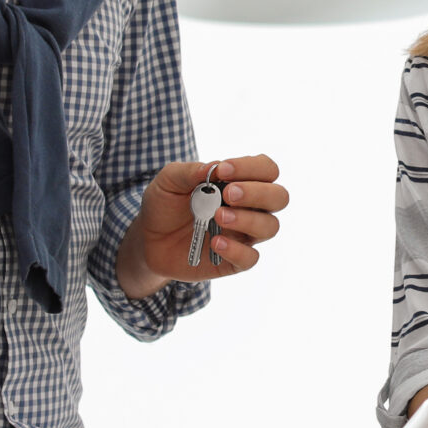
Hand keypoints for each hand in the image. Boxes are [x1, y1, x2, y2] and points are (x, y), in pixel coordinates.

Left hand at [118, 156, 288, 299]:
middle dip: (258, 193)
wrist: (148, 240)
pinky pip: (251, 258)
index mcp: (240, 182)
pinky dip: (236, 249)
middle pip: (279, 197)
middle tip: (228, 194)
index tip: (223, 170)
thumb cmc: (165, 205)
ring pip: (270, 226)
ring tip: (218, 216)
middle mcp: (250, 207)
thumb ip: (189, 172)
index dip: (251, 167)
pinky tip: (215, 242)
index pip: (266, 169)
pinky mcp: (234, 260)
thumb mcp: (168, 181)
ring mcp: (244, 235)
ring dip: (248, 219)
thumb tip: (214, 167)